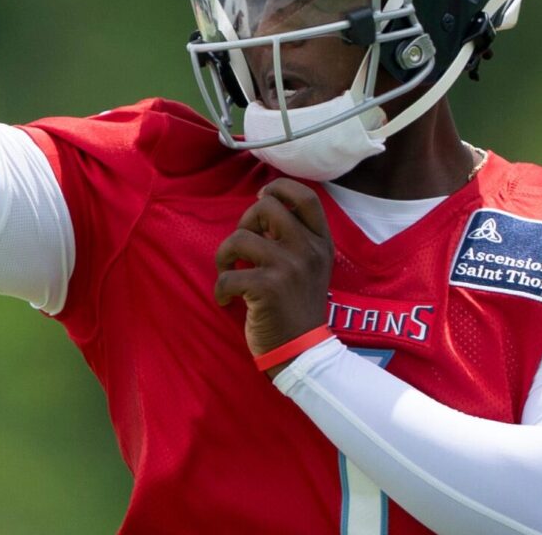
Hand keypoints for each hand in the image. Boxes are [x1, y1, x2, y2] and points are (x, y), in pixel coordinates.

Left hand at [214, 178, 334, 361]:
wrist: (303, 353)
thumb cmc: (297, 307)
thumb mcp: (310, 266)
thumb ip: (294, 237)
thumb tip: (262, 207)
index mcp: (320, 242)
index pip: (306, 196)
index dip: (278, 188)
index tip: (260, 200)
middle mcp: (307, 250)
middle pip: (266, 206)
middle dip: (244, 222)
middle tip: (241, 248)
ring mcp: (288, 268)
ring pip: (239, 237)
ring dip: (224, 256)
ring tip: (229, 274)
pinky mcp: (267, 288)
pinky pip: (228, 275)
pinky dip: (220, 289)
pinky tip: (227, 300)